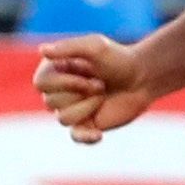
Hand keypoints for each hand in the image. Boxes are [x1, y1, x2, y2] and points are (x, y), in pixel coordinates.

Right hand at [33, 34, 155, 145]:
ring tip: (103, 94)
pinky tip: (98, 134)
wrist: (142, 77)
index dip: (64, 82)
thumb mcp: (94, 46)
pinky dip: (85, 137)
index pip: (41, 83)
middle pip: (50, 102)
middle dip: (80, 92)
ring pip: (63, 119)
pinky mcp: (87, 124)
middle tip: (101, 84)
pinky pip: (77, 137)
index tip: (89, 72)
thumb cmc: (118, 58)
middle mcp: (59, 91)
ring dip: (88, 106)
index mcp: (54, 70)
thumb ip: (68, 47)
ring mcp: (72, 109)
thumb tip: (42, 51)